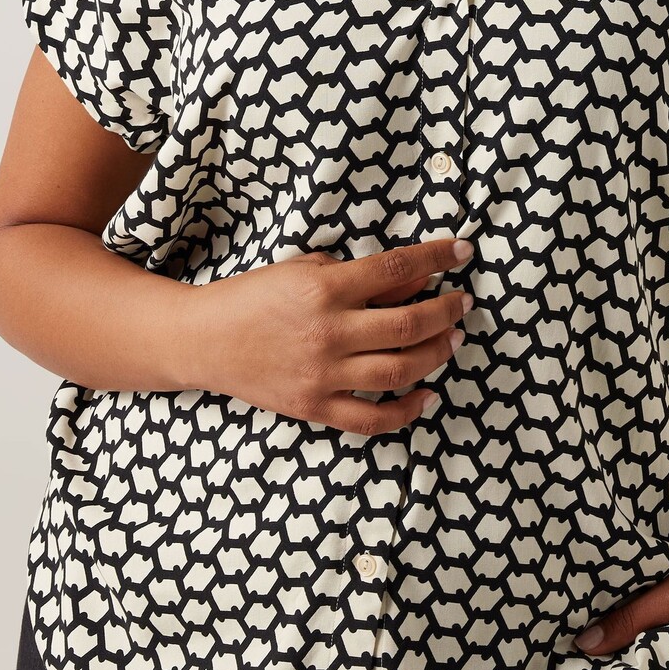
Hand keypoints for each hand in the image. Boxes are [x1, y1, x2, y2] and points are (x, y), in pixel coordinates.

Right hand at [190, 237, 475, 433]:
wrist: (205, 339)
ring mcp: (323, 374)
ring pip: (399, 369)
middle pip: (408, 323)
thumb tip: (410, 282)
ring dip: (435, 354)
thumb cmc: (255, 295)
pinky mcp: (315, 406)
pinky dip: (406, 411)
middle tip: (463, 304)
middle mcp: (329, 332)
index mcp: (325, 289)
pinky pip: (372, 418)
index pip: (396, 268)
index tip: (462, 250)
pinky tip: (427, 395)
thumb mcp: (305, 267)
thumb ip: (356, 274)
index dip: (437, 256)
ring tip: (451, 340)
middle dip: (446, 311)